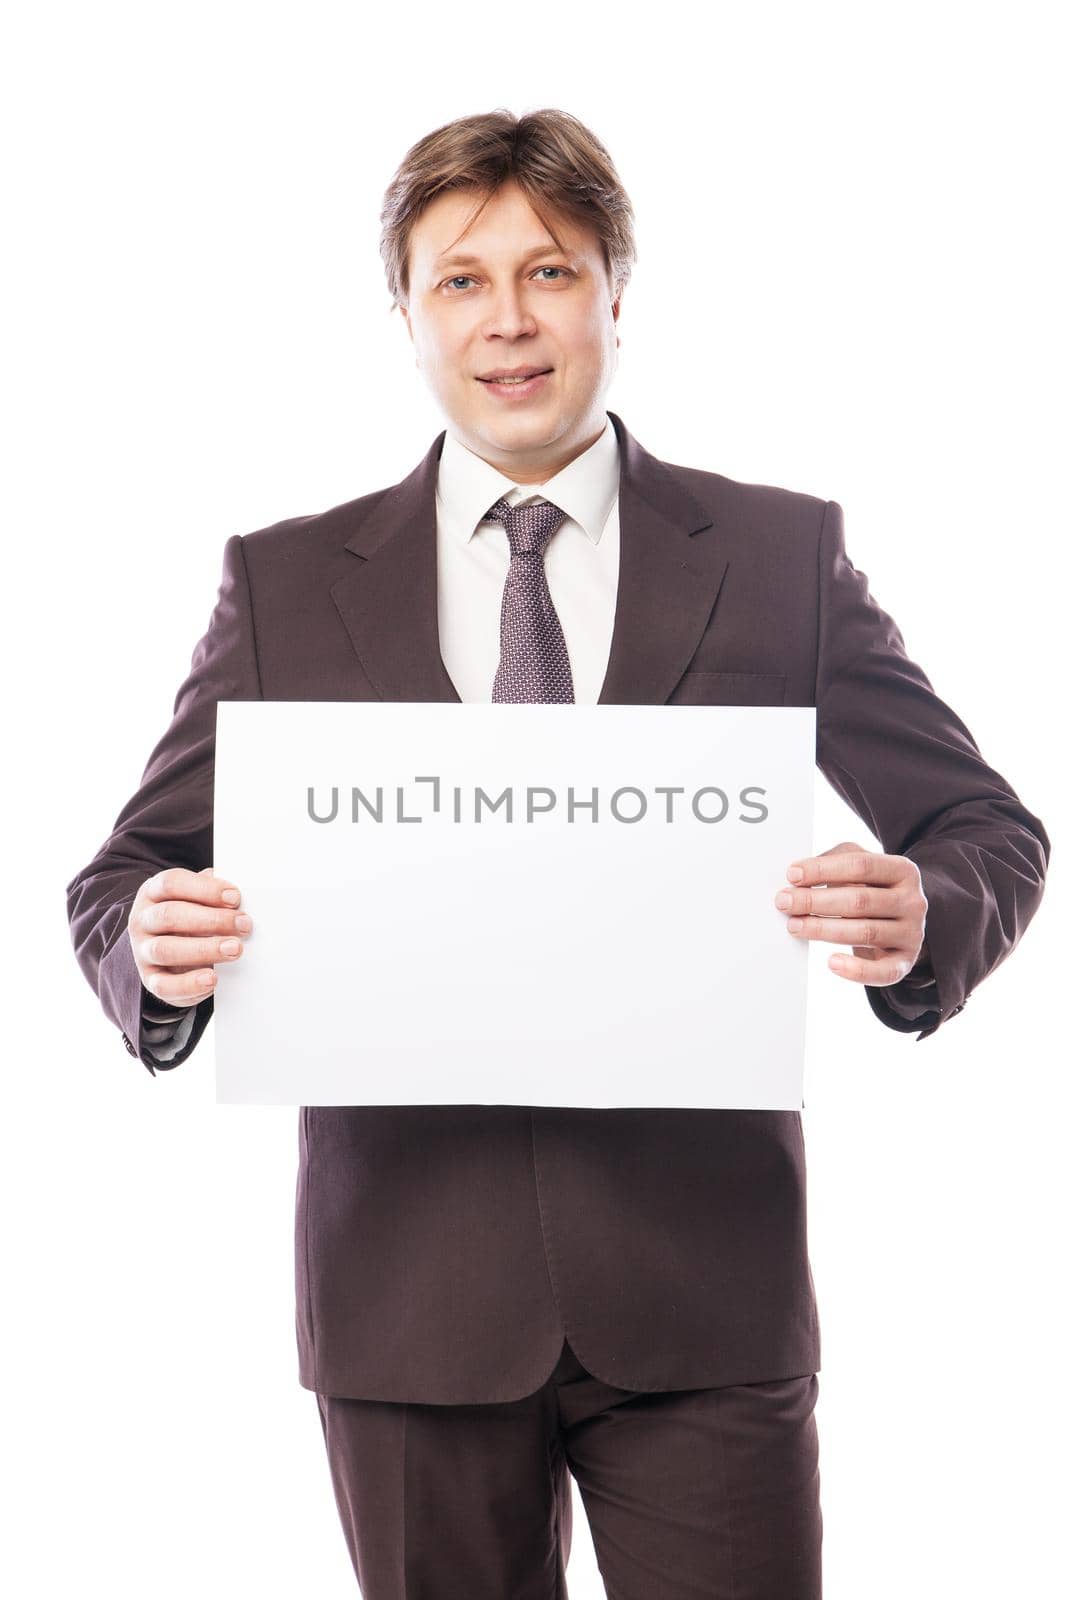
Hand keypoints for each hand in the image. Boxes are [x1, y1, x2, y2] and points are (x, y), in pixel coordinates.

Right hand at [127, 867, 252, 1006]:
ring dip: (204, 950)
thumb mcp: (196, 899)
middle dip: (211, 920)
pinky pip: (164, 985)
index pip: (171, 884)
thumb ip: (211, 895)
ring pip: (165, 950)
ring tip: (234, 949)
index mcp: (153, 893)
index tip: (235, 898)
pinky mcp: (149, 979)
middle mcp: (142, 920)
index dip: (204, 889)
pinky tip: (213, 978)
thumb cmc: (187, 917)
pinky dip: (189, 984)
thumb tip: (234, 896)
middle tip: (243, 924)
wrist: (167, 950)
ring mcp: (142, 951)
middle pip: (169, 915)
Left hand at [773, 840, 928, 985]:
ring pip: (865, 932)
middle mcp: (913, 902)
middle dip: (815, 901)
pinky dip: (857, 970)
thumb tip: (799, 874)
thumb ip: (835, 860)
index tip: (792, 875)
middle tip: (785, 902)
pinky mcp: (905, 962)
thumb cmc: (872, 890)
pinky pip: (883, 972)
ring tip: (795, 926)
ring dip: (824, 930)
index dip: (823, 870)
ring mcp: (912, 933)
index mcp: (903, 871)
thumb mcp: (860, 866)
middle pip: (860, 901)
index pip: (860, 865)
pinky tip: (831, 963)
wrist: (901, 922)